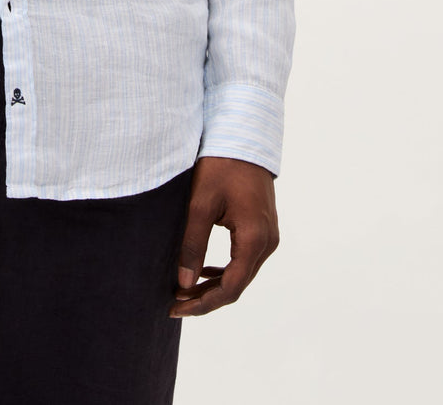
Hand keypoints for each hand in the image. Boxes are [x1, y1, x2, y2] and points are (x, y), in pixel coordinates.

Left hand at [169, 156, 278, 317]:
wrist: (244, 136)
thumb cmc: (221, 165)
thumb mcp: (201, 204)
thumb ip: (192, 245)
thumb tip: (184, 283)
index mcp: (255, 239)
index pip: (230, 287)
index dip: (202, 303)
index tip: (175, 307)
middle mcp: (267, 242)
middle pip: (237, 284)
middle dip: (205, 297)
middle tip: (174, 303)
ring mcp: (268, 235)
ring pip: (241, 273)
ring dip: (214, 284)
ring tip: (184, 290)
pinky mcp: (262, 228)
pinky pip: (244, 258)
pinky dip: (224, 269)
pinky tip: (203, 269)